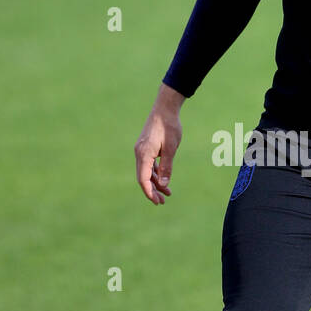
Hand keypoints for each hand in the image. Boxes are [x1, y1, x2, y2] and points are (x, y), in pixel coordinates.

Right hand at [134, 85, 183, 204]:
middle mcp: (139, 153)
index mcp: (144, 154)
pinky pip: (148, 165)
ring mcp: (142, 150)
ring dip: (155, 183)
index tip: (157, 201)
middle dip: (152, 191)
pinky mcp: (146, 148)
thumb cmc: (169, 126)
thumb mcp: (171, 148)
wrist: (165, 109)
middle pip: (143, 177)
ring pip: (146, 172)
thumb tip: (163, 184)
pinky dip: (155, 173)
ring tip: (167, 193)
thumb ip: (166, 167)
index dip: (149, 192)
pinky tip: (164, 180)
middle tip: (162, 202)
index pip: (143, 178)